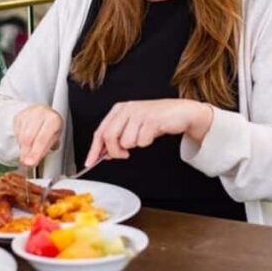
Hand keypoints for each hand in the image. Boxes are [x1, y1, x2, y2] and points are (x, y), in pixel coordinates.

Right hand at [13, 104, 62, 166]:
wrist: (44, 113)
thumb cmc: (50, 127)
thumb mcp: (54, 138)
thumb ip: (45, 150)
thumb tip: (32, 161)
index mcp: (53, 120)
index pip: (42, 139)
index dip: (35, 153)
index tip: (30, 163)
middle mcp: (40, 114)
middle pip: (28, 137)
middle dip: (26, 153)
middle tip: (26, 163)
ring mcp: (28, 114)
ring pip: (21, 136)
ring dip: (23, 149)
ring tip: (29, 153)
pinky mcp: (19, 116)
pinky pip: (16, 133)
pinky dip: (19, 141)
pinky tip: (26, 142)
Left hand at [84, 99, 212, 166]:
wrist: (181, 112)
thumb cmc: (157, 119)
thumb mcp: (133, 124)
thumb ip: (118, 135)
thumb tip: (104, 152)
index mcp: (120, 109)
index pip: (100, 131)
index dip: (94, 149)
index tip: (90, 162)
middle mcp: (127, 109)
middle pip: (109, 137)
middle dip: (115, 151)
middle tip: (123, 155)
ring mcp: (139, 113)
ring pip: (126, 141)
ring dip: (135, 145)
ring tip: (143, 137)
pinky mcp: (152, 120)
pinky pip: (142, 141)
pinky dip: (146, 142)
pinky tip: (151, 134)